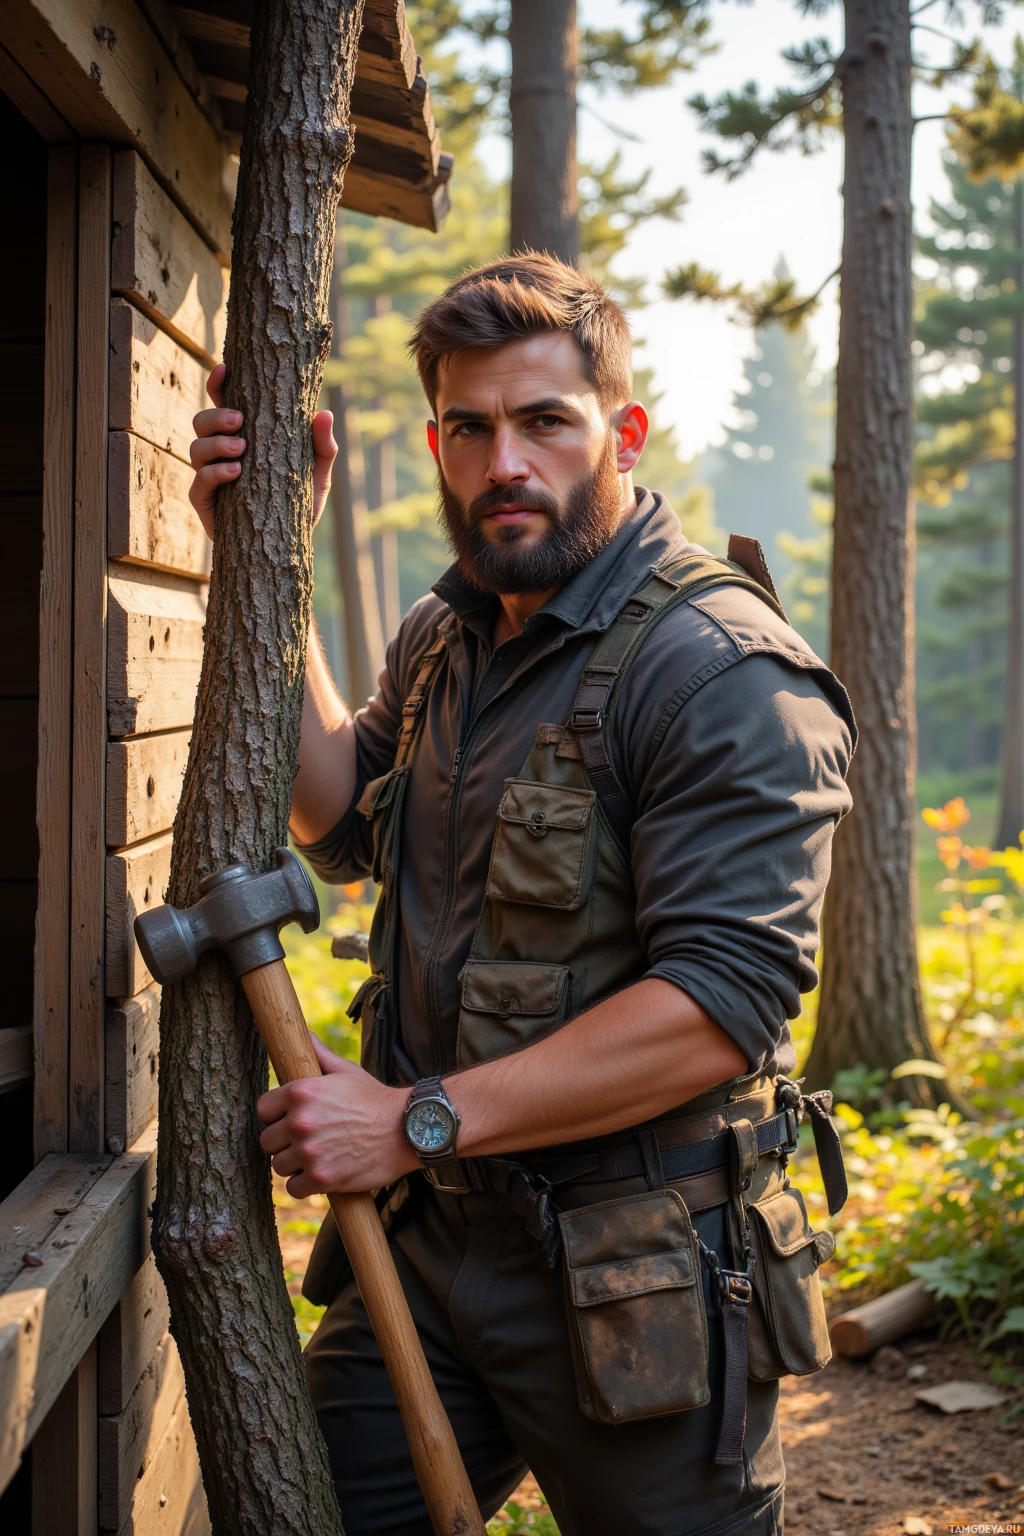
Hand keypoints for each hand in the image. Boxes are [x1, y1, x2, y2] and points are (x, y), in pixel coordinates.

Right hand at [188, 362, 338, 539]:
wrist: (289, 552)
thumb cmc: (299, 508)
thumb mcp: (317, 476)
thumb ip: (322, 447)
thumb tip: (324, 413)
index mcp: (243, 439)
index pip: (223, 404)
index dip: (218, 385)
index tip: (224, 370)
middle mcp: (220, 455)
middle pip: (201, 422)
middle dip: (215, 417)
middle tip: (239, 422)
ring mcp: (209, 479)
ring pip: (194, 448)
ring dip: (215, 443)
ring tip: (240, 450)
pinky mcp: (205, 504)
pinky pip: (198, 482)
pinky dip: (214, 473)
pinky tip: (234, 472)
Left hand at [256, 1035, 415, 1196]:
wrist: (406, 1130)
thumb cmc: (375, 1099)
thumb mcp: (346, 1070)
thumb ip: (319, 1054)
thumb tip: (304, 1033)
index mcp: (301, 1092)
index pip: (262, 1109)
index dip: (274, 1115)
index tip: (287, 1120)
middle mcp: (300, 1122)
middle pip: (267, 1141)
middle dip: (283, 1142)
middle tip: (304, 1141)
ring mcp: (310, 1152)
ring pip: (278, 1165)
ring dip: (293, 1164)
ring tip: (313, 1157)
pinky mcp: (321, 1178)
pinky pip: (294, 1188)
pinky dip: (304, 1185)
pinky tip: (320, 1174)